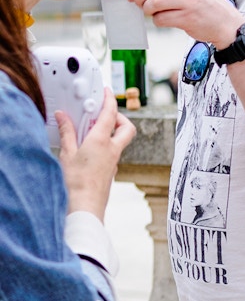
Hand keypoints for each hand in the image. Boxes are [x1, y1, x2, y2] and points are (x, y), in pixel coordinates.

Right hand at [55, 89, 135, 221]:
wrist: (85, 209)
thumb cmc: (76, 184)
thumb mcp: (67, 154)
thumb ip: (66, 132)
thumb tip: (62, 116)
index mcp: (102, 140)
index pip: (110, 113)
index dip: (109, 99)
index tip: (106, 92)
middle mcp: (112, 149)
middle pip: (126, 126)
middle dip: (118, 117)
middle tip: (103, 115)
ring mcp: (114, 161)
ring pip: (120, 140)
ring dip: (111, 132)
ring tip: (91, 132)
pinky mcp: (111, 171)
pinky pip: (113, 152)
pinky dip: (105, 146)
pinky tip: (90, 151)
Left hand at [128, 0, 243, 48]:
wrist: (227, 23)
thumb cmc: (205, 6)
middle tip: (137, 5)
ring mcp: (188, 0)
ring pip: (153, 2)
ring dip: (147, 10)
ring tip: (151, 13)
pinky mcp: (188, 17)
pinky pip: (161, 19)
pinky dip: (157, 21)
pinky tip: (164, 21)